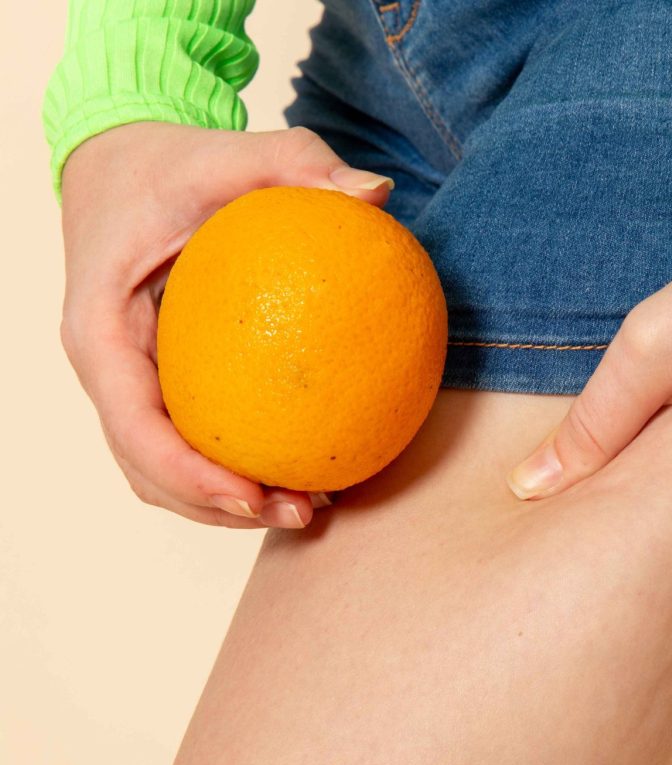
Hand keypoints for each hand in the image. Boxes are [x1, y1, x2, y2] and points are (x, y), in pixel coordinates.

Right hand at [59, 121, 394, 528]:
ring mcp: (127, 384)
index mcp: (101, 329)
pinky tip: (300, 464)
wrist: (121, 168)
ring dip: (228, 503)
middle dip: (220, 508)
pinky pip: (190, 441)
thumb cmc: (172, 165)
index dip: (188, 475)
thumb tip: (377, 194)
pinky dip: (234, 466)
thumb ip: (297, 163)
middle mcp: (106, 369)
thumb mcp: (231, 152)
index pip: (134, 425)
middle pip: (149, 471)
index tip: (254, 496)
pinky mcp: (154, 386)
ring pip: (164, 472)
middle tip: (300, 511)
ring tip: (307, 505)